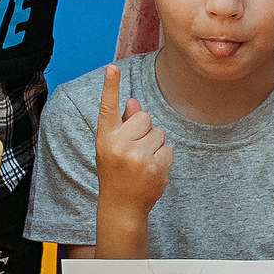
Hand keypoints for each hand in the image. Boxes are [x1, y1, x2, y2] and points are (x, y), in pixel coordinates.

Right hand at [94, 67, 172, 218]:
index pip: (108, 107)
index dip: (110, 86)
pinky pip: (168, 148)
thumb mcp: (113, 147)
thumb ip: (123, 124)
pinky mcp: (155, 167)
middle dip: (144, 130)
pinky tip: (151, 170)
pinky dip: (163, 157)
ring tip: (142, 162)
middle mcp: (119, 145)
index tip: (112, 67)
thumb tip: (134, 102)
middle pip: (144, 117)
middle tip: (134, 150)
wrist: (121, 206)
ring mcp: (137, 157)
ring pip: (158, 133)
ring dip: (155, 144)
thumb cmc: (116, 171)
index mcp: (105, 138)